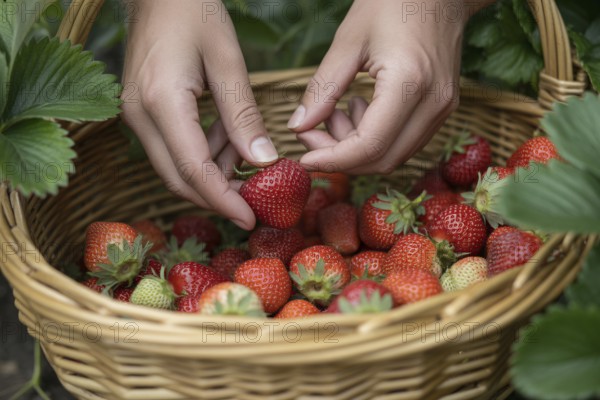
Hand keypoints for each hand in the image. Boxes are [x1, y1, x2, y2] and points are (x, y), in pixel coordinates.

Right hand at [121, 0, 277, 229]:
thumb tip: (264, 162)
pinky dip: (203, 154)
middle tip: (256, 201)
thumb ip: (244, 116)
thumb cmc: (194, 12)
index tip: (251, 220)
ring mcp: (136, 116)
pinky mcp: (141, 113)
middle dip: (218, 196)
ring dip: (213, 173)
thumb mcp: (228, 62)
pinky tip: (226, 136)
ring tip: (246, 154)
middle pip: (177, 179)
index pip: (193, 170)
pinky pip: (172, 149)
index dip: (223, 201)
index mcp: (162, 103)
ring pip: (174, 168)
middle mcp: (140, 117)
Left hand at [288, 0, 486, 173]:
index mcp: (410, 83)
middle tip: (314, 131)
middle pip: (382, 160)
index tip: (304, 159)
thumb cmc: (391, 3)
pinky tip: (361, 109)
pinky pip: (405, 143)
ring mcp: (443, 109)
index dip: (333, 160)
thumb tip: (298, 127)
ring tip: (337, 111)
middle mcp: (433, 103)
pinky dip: (376, 139)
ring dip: (357, 148)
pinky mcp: (443, 109)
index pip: (369, 145)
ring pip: (394, 156)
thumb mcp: (348, 41)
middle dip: (341, 156)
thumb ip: (322, 88)